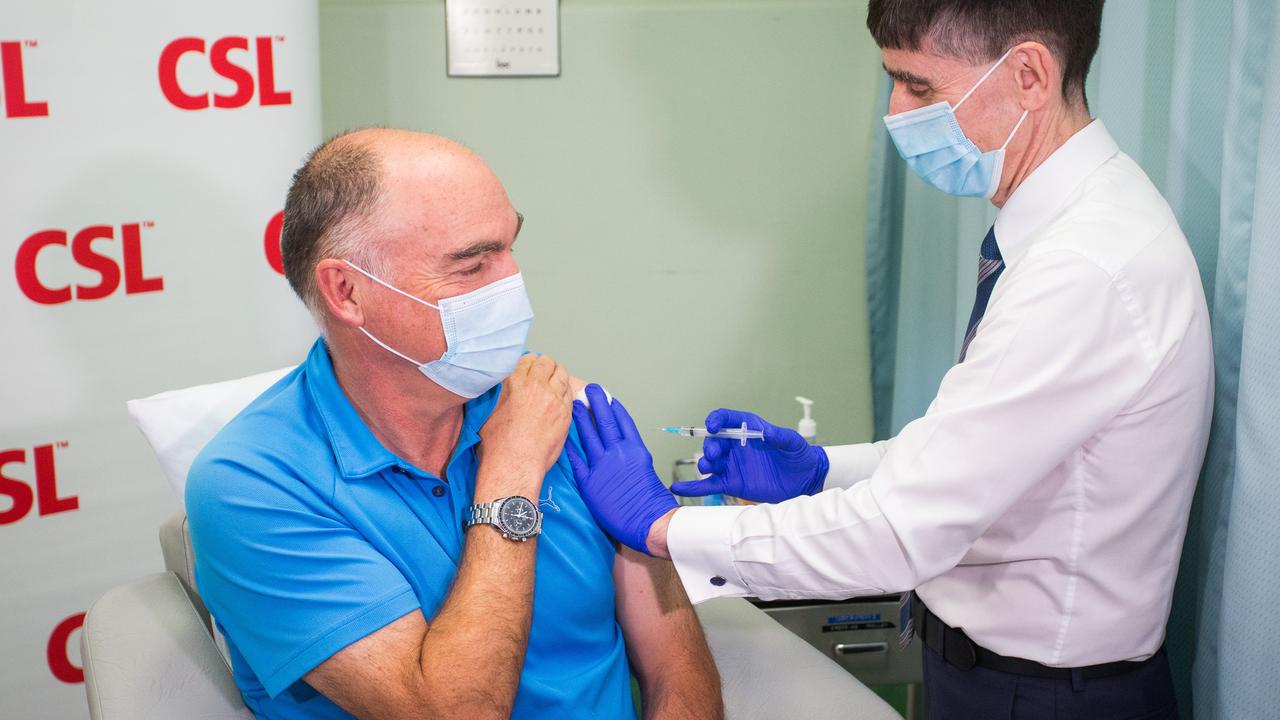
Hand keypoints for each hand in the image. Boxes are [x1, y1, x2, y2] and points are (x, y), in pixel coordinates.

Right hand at [477, 354, 572, 499]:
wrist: (514, 465)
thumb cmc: (498, 445)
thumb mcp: (490, 410)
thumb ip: (502, 392)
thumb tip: (506, 387)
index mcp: (515, 382)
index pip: (527, 359)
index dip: (529, 363)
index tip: (529, 368)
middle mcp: (537, 387)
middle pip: (547, 362)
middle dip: (545, 366)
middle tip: (543, 373)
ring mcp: (554, 400)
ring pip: (562, 375)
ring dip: (557, 377)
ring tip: (552, 385)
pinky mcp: (565, 414)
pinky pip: (569, 394)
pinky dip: (564, 393)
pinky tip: (558, 400)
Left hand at [566, 385, 677, 554]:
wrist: (649, 521)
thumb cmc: (652, 503)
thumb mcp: (647, 471)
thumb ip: (633, 458)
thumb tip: (624, 452)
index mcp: (636, 450)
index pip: (623, 421)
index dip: (613, 407)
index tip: (608, 397)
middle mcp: (619, 453)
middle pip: (605, 421)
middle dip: (596, 402)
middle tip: (589, 389)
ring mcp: (603, 466)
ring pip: (588, 435)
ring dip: (580, 418)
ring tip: (573, 404)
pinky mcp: (590, 482)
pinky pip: (577, 460)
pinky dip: (570, 447)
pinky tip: (564, 437)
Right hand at [669, 408, 828, 502]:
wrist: (804, 480)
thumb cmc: (798, 456)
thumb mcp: (793, 442)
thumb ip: (780, 436)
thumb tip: (767, 432)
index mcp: (747, 429)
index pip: (725, 419)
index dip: (716, 420)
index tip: (712, 426)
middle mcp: (735, 446)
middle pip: (713, 442)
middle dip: (710, 446)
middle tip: (715, 454)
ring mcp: (731, 465)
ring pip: (709, 462)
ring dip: (704, 463)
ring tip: (708, 467)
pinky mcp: (731, 483)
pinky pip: (709, 484)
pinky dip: (693, 486)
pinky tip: (678, 487)